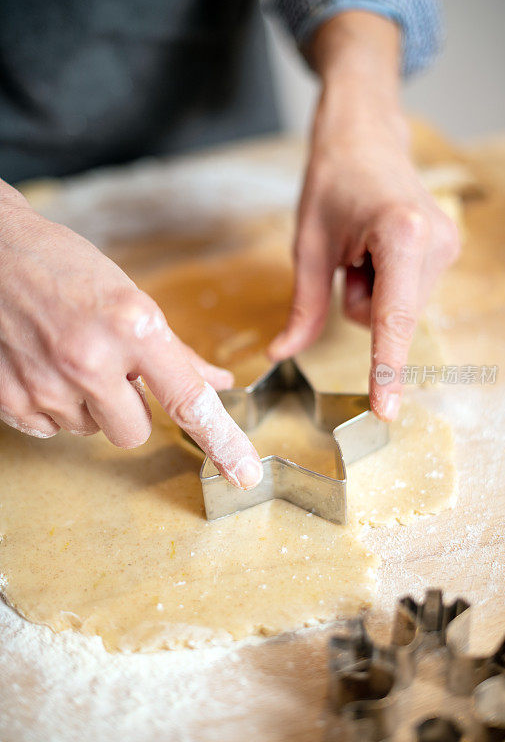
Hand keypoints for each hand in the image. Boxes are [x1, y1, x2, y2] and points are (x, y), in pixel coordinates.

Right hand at [0, 188, 262, 489]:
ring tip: (70, 357)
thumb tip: (218, 383)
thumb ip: (176, 351)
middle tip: (110, 369)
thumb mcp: (132, 299)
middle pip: (134, 431)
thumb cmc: (66, 268)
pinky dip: (56, 406)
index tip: (245, 473)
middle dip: (129, 408)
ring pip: (93, 431)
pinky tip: (45, 367)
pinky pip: (52, 430)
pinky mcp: (12, 400)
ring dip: (90, 405)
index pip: (188, 399)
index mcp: (133, 327)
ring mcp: (47, 383)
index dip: (222, 441)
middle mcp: (91, 359)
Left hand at [269, 12, 458, 420]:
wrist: (365, 135)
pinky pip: (406, 295)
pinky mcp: (447, 250)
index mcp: (400, 235)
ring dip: (371, 291)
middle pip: (390, 318)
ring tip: (362, 247)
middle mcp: (435, 242)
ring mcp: (447, 247)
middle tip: (348, 255)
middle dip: (360, 301)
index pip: (391, 320)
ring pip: (398, 310)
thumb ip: (303, 307)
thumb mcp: (307, 246)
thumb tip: (282, 353)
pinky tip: (378, 249)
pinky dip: (384, 283)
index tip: (385, 410)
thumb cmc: (332, 181)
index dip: (386, 370)